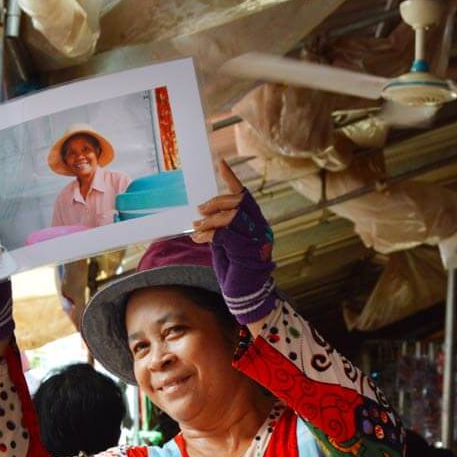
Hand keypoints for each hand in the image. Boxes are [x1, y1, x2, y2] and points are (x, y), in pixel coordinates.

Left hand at [193, 159, 276, 324]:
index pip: (244, 195)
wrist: (246, 294)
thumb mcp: (226, 243)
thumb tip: (204, 214)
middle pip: (237, 202)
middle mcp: (260, 227)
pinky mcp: (246, 250)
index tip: (220, 163)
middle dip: (215, 203)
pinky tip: (198, 239)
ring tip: (196, 229)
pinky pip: (224, 234)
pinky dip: (208, 235)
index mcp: (256, 222)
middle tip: (199, 212)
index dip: (231, 179)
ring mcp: (255, 239)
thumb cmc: (236, 270)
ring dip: (209, 221)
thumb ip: (221, 228)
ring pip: (231, 217)